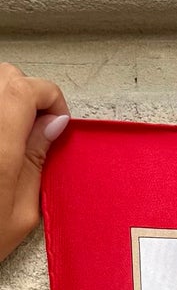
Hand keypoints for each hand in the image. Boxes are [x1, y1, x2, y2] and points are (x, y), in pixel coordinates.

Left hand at [0, 61, 70, 262]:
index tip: (57, 121)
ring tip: (14, 135)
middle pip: (5, 77)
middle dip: (28, 94)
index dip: (50, 97)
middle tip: (37, 128)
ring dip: (6, 101)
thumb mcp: (20, 212)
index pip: (27, 89)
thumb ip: (36, 160)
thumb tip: (51, 126)